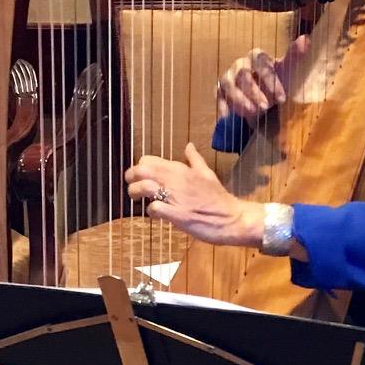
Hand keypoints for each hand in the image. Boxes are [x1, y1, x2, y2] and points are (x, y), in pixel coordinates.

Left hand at [125, 143, 264, 246]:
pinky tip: (156, 215)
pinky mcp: (178, 215)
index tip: (140, 177)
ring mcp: (177, 197)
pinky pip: (154, 208)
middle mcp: (176, 180)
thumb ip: (194, 160)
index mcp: (181, 169)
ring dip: (136, 193)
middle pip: (141, 170)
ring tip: (138, 200)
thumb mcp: (207, 174)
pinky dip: (151, 211)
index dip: (139, 168)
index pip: (148, 160)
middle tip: (133, 188)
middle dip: (131, 178)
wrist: (233, 219)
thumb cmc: (219, 198)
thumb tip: (189, 145)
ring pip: (144, 187)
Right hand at [217, 34, 310, 124]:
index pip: (260, 63)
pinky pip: (218, 98)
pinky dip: (223, 107)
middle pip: (243, 74)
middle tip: (265, 107)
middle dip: (254, 92)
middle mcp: (240, 65)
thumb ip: (294, 56)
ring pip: (228, 85)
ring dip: (239, 99)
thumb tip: (306, 38)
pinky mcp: (220, 92)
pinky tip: (229, 117)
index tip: (282, 98)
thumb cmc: (276, 83)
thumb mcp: (287, 71)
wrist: (263, 98)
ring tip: (251, 113)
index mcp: (256, 57)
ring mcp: (228, 78)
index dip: (270, 79)